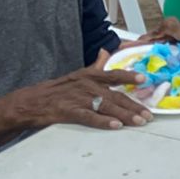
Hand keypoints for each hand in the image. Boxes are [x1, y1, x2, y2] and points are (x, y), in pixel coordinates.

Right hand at [10, 65, 150, 131]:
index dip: (129, 76)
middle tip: (148, 115)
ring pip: (107, 106)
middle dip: (134, 106)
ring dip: (125, 115)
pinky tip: (115, 125)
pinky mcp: (69, 111)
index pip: (113, 74)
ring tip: (139, 122)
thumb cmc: (56, 90)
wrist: (31, 102)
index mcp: (89, 76)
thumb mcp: (76, 75)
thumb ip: (94, 66)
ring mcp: (78, 98)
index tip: (144, 79)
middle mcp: (86, 85)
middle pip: (115, 96)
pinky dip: (104, 121)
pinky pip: (90, 117)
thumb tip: (105, 52)